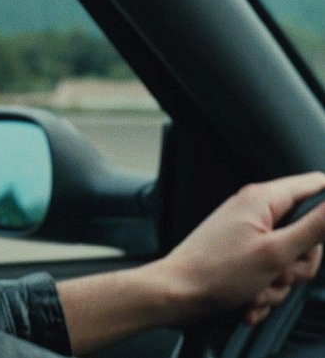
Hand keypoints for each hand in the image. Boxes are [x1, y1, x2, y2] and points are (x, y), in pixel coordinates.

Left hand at [158, 172, 324, 324]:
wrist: (176, 296)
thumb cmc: (214, 272)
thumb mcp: (276, 252)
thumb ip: (315, 227)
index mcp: (262, 200)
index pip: (314, 185)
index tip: (315, 239)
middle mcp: (254, 213)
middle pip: (306, 235)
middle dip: (297, 264)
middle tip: (279, 273)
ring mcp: (246, 237)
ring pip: (288, 262)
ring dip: (277, 284)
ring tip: (255, 288)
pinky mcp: (240, 259)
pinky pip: (269, 276)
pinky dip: (262, 292)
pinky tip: (247, 299)